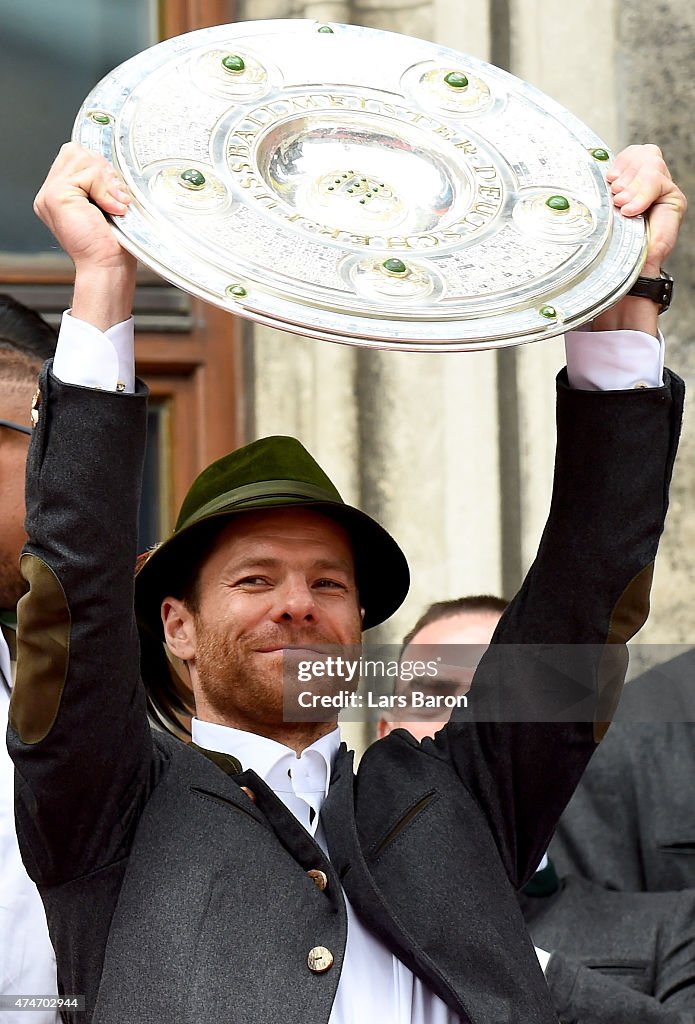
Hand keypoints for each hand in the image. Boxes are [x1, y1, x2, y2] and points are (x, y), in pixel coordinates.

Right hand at [34, 143, 136, 329]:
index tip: (116, 191)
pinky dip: (105, 189)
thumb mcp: (108, 204)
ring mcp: (50, 194)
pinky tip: (112, 209)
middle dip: (104, 171)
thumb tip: (110, 166)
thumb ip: (101, 182)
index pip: (75, 155)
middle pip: (78, 152)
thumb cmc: (112, 244)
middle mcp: (50, 193)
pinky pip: (88, 174)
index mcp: (60, 194)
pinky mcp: (57, 196)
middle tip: (117, 199)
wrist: (107, 267)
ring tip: (115, 206)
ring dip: (107, 182)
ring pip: (83, 159)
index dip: (100, 167)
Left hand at [592, 144, 685, 333]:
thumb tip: (571, 174)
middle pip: (645, 153)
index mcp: (628, 184)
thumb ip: (595, 195)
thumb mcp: (594, 218)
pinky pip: (659, 182)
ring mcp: (660, 193)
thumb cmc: (607, 253)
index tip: (610, 181)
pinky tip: (631, 210)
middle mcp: (647, 186)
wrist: (625, 276)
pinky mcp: (672, 201)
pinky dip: (642, 193)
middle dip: (627, 173)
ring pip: (652, 163)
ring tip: (622, 206)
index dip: (622, 162)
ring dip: (633, 184)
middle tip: (616, 198)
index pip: (633, 153)